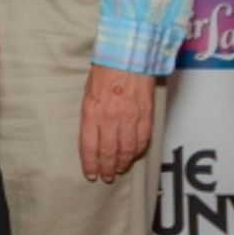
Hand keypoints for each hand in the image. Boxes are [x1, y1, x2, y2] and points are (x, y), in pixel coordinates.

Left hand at [79, 66, 154, 181]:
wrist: (128, 57)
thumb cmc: (104, 73)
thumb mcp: (88, 94)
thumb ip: (90, 116)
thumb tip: (92, 138)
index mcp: (92, 112)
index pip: (89, 146)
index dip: (90, 164)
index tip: (90, 174)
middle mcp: (110, 118)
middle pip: (108, 152)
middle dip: (106, 168)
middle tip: (106, 177)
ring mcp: (130, 119)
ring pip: (127, 150)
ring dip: (122, 164)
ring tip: (118, 170)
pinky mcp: (146, 116)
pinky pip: (142, 141)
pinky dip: (137, 152)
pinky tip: (132, 157)